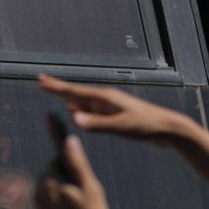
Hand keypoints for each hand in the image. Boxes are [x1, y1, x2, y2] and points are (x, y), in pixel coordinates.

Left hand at [35, 135, 139, 208]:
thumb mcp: (90, 189)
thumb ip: (77, 163)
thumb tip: (68, 140)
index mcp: (51, 179)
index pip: (56, 153)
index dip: (58, 135)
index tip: (50, 115)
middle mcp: (39, 190)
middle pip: (55, 171)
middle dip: (68, 175)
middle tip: (86, 194)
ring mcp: (38, 205)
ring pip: (53, 187)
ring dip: (65, 190)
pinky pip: (51, 202)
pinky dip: (61, 204)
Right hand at [38, 74, 194, 144]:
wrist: (168, 128)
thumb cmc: (146, 126)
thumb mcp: (121, 126)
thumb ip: (97, 124)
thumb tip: (73, 119)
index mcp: (105, 98)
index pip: (75, 92)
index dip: (57, 87)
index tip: (40, 81)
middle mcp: (105, 99)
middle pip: (76, 92)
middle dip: (58, 87)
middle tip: (41, 80)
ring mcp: (109, 106)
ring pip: (82, 100)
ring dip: (66, 96)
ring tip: (54, 92)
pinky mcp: (113, 114)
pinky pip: (90, 108)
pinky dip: (78, 107)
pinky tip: (74, 110)